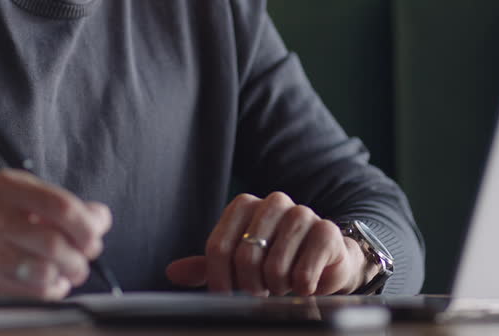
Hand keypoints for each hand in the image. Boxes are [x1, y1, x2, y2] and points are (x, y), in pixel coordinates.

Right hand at [0, 168, 110, 300]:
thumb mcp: (19, 202)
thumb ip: (63, 207)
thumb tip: (102, 217)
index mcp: (5, 186)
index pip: (61, 205)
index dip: (88, 226)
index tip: (94, 237)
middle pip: (57, 242)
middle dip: (81, 257)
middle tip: (84, 260)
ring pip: (46, 270)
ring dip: (67, 277)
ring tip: (66, 274)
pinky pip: (32, 291)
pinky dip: (50, 291)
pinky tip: (46, 285)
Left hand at [164, 192, 372, 295]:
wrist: (324, 260)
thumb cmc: (275, 259)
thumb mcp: (236, 262)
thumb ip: (206, 266)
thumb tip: (172, 272)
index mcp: (244, 205)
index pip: (218, 246)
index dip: (219, 279)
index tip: (227, 295)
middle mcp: (272, 203)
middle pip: (245, 257)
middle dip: (251, 286)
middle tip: (261, 290)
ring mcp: (302, 214)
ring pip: (275, 267)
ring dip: (277, 287)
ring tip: (283, 284)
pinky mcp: (326, 231)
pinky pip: (303, 272)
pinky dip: (301, 288)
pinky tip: (305, 285)